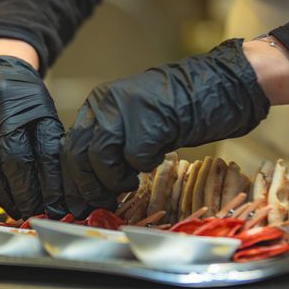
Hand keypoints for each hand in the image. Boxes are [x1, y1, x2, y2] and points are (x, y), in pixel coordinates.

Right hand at [0, 55, 64, 218]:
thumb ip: (48, 144)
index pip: (30, 156)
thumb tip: (58, 186)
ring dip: (1, 194)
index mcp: (15, 107)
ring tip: (16, 207)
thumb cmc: (21, 93)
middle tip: (33, 211)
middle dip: (22, 195)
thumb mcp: (43, 112)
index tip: (53, 204)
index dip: (43, 185)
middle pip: (6, 166)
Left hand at [61, 38, 270, 217]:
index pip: (70, 146)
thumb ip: (108, 142)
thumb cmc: (178, 107)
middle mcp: (106, 104)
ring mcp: (126, 111)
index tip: (76, 200)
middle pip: (78, 154)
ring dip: (114, 180)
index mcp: (98, 103)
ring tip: (129, 182)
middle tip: (100, 202)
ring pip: (101, 159)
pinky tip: (154, 160)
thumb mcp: (132, 121)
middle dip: (86, 186)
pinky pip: (135, 159)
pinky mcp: (150, 122)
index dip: (72, 178)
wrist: (218, 85)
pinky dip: (144, 167)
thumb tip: (89, 180)